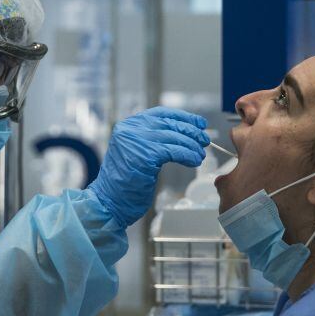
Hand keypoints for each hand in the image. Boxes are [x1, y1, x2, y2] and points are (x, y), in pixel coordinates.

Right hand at [89, 107, 208, 227]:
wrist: (110, 201)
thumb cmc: (126, 182)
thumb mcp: (137, 152)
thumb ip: (153, 139)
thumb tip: (184, 133)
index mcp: (128, 125)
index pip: (161, 114)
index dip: (183, 117)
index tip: (199, 123)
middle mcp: (130, 129)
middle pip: (169, 124)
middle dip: (191, 131)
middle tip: (205, 140)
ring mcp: (136, 141)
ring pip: (174, 138)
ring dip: (192, 146)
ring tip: (200, 154)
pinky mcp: (144, 156)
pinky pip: (174, 151)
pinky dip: (187, 155)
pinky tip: (194, 161)